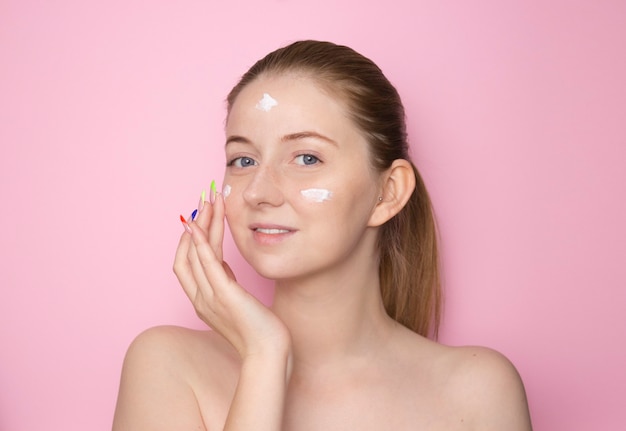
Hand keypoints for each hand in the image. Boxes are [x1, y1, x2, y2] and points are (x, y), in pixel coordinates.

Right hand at [173, 190, 290, 358]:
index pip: (185, 263)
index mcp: (203, 300)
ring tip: (208, 200)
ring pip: (196, 253)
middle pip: (187, 254)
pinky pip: (207, 264)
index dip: (189, 239)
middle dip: (194, 223)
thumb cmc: (259, 332)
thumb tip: (222, 265)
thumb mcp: (238, 302)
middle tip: (203, 198)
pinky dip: (201, 243)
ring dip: (201, 224)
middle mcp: (200, 298)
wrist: (268, 354)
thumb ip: (226, 284)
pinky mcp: (224, 296)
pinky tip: (200, 225)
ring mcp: (209, 297)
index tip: (200, 216)